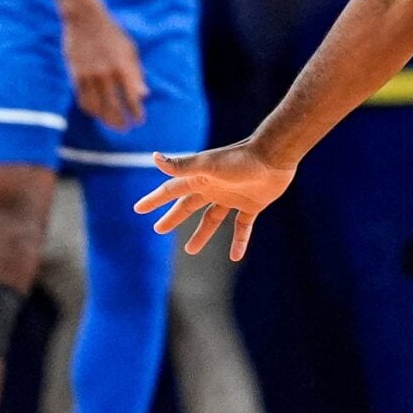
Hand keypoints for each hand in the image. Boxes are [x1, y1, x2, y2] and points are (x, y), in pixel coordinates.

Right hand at [61, 0, 146, 129]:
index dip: (136, 113)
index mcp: (123, 67)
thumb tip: (144, 95)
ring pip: (96, 108)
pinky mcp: (76, 75)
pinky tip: (96, 112)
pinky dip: (90, 110)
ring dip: (105, 120)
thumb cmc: (111, 33)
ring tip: (111, 124)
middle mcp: (106, 74)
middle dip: (121, 122)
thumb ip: (136, 73)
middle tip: (125, 129)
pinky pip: (82, 100)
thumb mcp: (130, 49)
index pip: (132, 99)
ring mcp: (89, 76)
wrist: (84, 18)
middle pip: (113, 108)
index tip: (139, 121)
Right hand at [135, 140, 295, 258]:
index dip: (155, 200)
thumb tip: (154, 158)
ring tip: (190, 251)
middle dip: (173, 217)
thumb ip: (182, 166)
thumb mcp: (207, 165)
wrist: (274, 156)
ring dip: (201, 234)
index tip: (138, 209)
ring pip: (212, 219)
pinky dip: (239, 241)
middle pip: (188, 206)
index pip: (171, 190)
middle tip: (158, 229)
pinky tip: (236, 256)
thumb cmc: (240, 159)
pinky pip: (242, 227)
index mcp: (200, 179)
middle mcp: (213, 188)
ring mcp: (232, 197)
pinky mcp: (251, 205)